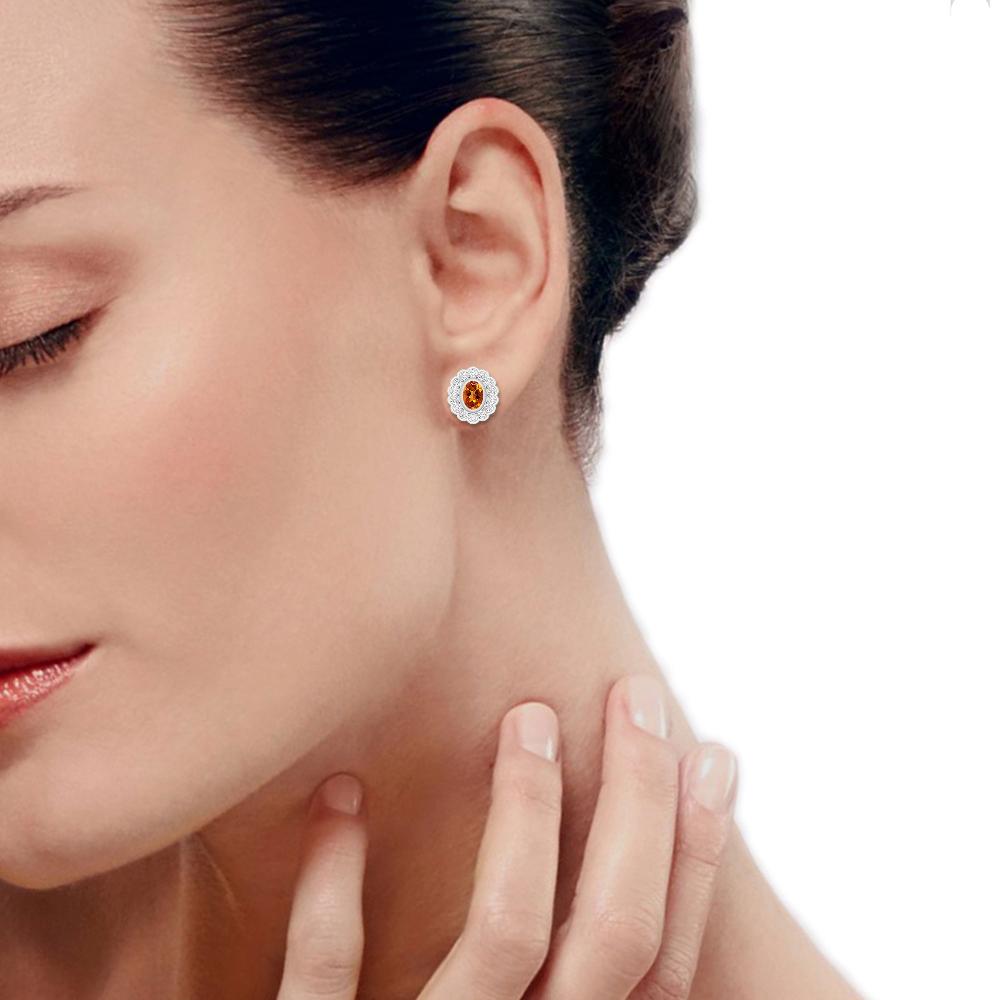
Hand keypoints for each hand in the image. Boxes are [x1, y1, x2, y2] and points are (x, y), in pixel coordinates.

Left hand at [276, 673, 737, 999]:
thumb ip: (570, 983)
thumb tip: (620, 890)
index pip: (660, 962)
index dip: (697, 854)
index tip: (710, 752)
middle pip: (613, 936)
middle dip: (640, 804)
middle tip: (637, 697)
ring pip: (506, 934)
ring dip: (526, 812)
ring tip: (527, 716)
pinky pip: (326, 970)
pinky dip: (333, 882)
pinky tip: (342, 796)